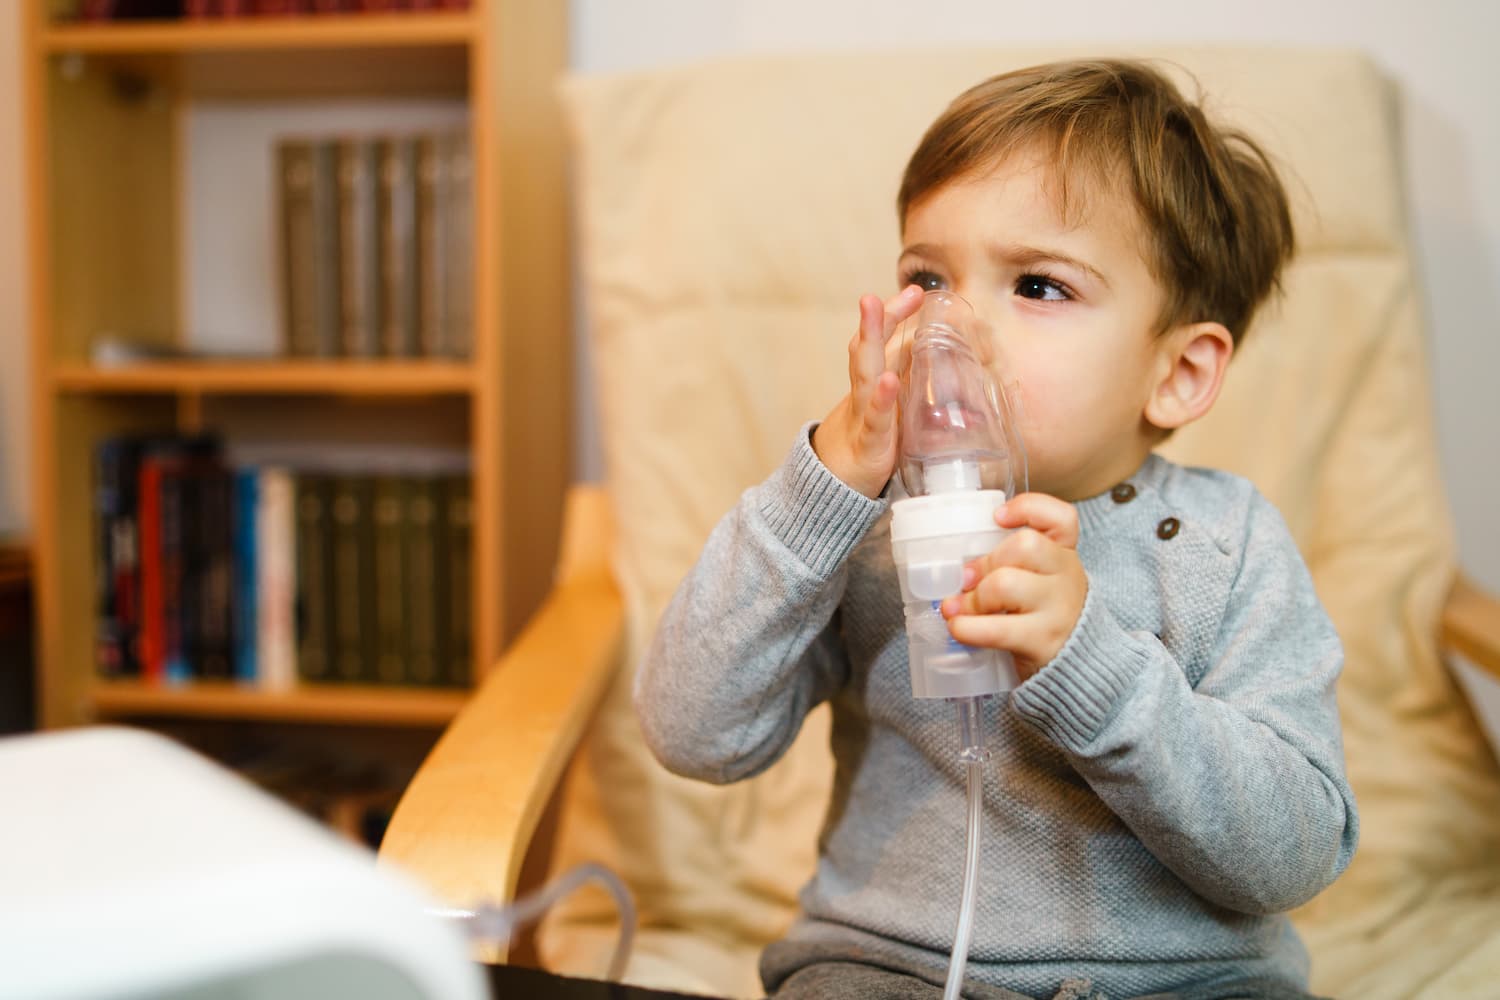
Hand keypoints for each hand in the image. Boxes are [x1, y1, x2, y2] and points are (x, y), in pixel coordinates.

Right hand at [812, 285, 924, 497]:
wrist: (831, 490)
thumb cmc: (867, 447)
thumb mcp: (888, 413)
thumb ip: (908, 388)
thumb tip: (946, 368)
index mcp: (871, 386)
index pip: (880, 343)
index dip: (893, 316)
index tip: (913, 291)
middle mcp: (865, 395)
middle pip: (869, 350)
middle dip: (879, 318)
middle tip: (898, 290)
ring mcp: (863, 417)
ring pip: (865, 373)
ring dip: (871, 340)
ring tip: (875, 311)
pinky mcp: (869, 445)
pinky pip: (876, 420)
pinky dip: (882, 400)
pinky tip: (890, 380)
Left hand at [940, 493, 1088, 680]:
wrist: (1075, 665)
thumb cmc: (1043, 612)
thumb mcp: (1039, 579)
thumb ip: (1008, 562)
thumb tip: (955, 570)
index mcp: (1063, 552)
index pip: (1061, 516)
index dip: (1028, 508)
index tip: (998, 516)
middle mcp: (1066, 575)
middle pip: (1024, 545)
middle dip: (984, 563)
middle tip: (965, 581)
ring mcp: (1058, 608)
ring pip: (1005, 584)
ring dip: (972, 598)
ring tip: (959, 610)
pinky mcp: (1043, 640)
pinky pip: (998, 628)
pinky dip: (968, 628)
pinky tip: (959, 628)